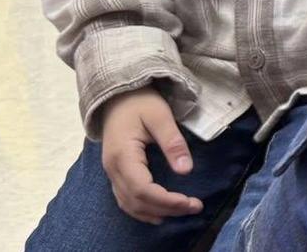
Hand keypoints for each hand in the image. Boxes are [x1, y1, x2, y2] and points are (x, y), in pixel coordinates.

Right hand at [97, 87, 201, 224]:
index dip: (166, 200)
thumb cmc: (140, 101)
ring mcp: (111, 172)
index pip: (142, 189)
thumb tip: (186, 170)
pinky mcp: (115, 171)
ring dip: (155, 212)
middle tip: (195, 207)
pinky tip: (159, 212)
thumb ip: (173, 143)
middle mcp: (112, 169)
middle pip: (136, 201)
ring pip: (129, 204)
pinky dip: (142, 209)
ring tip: (182, 211)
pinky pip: (125, 198)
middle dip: (166, 208)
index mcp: (122, 155)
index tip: (190, 202)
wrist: (117, 94)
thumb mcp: (160, 116)